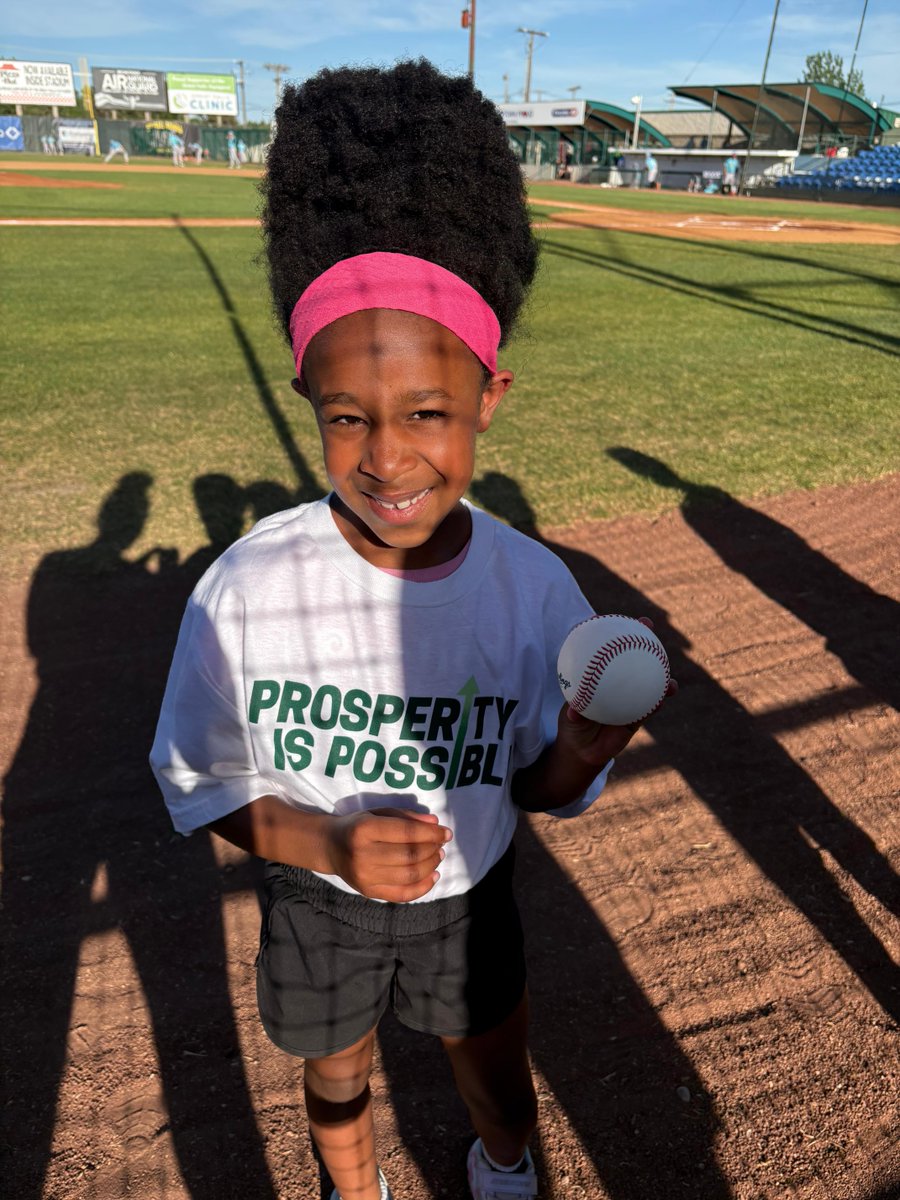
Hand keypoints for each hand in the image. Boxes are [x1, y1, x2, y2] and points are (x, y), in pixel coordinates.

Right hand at [324, 807, 451, 901]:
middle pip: (410, 855)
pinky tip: (433, 876)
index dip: (431, 833)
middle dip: (432, 849)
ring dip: (431, 865)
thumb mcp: (378, 813)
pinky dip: (423, 887)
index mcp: (364, 829)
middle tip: (442, 844)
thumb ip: (406, 816)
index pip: (406, 832)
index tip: (446, 832)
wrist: (330, 847)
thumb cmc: (358, 825)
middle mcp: (363, 854)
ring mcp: (365, 877)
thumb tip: (435, 822)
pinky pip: (402, 894)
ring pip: (409, 874)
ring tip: (438, 856)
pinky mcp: (369, 892)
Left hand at [558, 615, 677, 765]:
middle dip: (643, 637)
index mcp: (602, 674)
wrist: (583, 747)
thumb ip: (576, 712)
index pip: (608, 647)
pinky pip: (651, 706)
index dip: (612, 629)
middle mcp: (619, 681)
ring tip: (669, 675)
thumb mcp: (571, 716)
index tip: (609, 616)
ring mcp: (632, 696)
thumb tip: (575, 711)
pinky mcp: (640, 714)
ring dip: (662, 674)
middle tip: (648, 625)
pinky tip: (664, 698)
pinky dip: (658, 701)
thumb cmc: (575, 723)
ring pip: (650, 679)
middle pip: (634, 655)